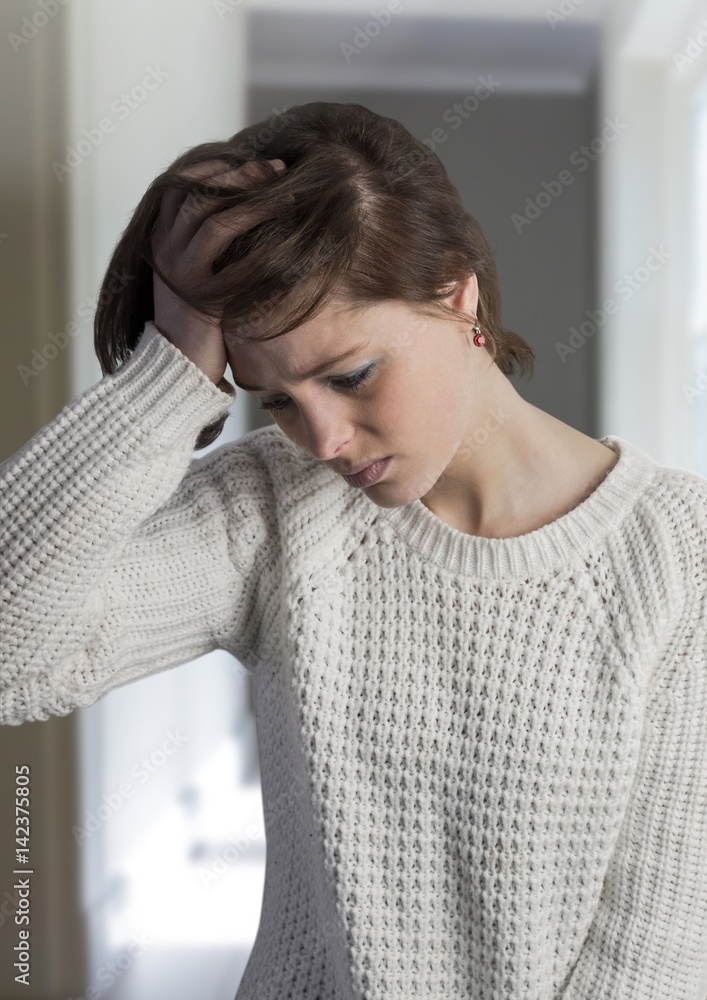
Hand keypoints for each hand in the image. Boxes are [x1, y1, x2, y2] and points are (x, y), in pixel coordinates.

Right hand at [151, 157, 287, 382]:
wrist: (176, 365)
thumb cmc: (194, 318)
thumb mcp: (189, 271)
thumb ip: (201, 239)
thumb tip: (239, 203)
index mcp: (160, 237)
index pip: (181, 182)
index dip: (216, 166)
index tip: (250, 159)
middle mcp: (166, 249)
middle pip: (199, 193)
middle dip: (241, 176)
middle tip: (276, 169)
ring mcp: (182, 272)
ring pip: (213, 218)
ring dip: (254, 200)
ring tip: (286, 194)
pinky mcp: (203, 298)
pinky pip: (233, 261)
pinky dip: (261, 243)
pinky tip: (287, 234)